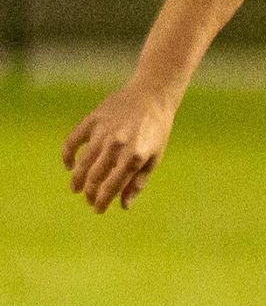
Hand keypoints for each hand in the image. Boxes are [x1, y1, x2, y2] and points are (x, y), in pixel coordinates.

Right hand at [61, 83, 177, 213]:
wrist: (152, 95)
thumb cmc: (157, 129)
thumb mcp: (154, 157)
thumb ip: (138, 182)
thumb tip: (124, 206)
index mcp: (134, 158)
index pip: (111, 187)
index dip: (102, 202)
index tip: (98, 210)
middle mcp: (116, 147)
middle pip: (94, 178)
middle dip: (90, 193)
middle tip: (89, 200)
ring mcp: (102, 133)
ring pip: (82, 164)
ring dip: (77, 180)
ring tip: (76, 189)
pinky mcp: (92, 120)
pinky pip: (72, 141)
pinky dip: (67, 155)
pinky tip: (70, 165)